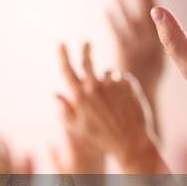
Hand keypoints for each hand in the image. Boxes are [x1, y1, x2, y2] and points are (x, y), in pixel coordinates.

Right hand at [56, 43, 165, 172]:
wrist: (131, 143)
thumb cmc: (101, 138)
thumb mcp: (78, 127)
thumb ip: (65, 109)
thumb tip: (55, 94)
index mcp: (79, 97)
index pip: (67, 69)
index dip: (63, 55)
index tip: (62, 44)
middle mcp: (94, 87)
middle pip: (87, 60)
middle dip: (86, 49)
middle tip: (87, 42)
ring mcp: (112, 84)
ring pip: (108, 72)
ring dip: (109, 80)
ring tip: (115, 101)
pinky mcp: (128, 85)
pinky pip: (123, 78)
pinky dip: (123, 86)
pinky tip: (126, 102)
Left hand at [109, 0, 164, 100]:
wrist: (134, 111)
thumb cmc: (138, 97)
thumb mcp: (150, 74)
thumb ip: (147, 56)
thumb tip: (142, 45)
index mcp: (161, 51)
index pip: (159, 20)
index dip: (153, 4)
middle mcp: (151, 47)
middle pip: (147, 17)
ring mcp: (137, 50)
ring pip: (131, 23)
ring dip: (124, 7)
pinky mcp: (124, 55)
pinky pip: (119, 33)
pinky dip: (114, 21)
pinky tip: (107, 10)